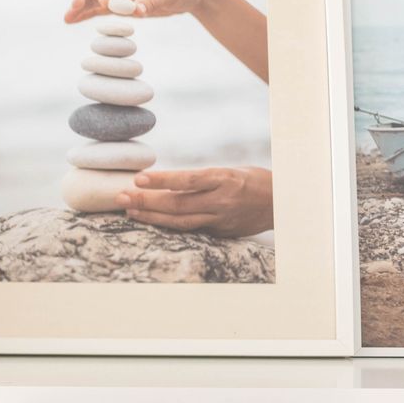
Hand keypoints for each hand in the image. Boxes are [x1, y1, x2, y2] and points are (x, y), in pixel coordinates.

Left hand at [116, 167, 272, 237]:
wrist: (282, 204)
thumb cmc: (251, 180)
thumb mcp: (230, 171)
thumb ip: (201, 179)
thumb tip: (164, 181)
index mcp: (225, 179)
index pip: (189, 180)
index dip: (163, 180)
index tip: (139, 178)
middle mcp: (222, 200)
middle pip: (178, 203)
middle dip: (146, 201)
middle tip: (120, 196)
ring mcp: (220, 218)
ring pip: (180, 221)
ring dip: (151, 216)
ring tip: (129, 210)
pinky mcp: (220, 232)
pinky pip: (190, 229)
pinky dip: (167, 225)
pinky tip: (149, 220)